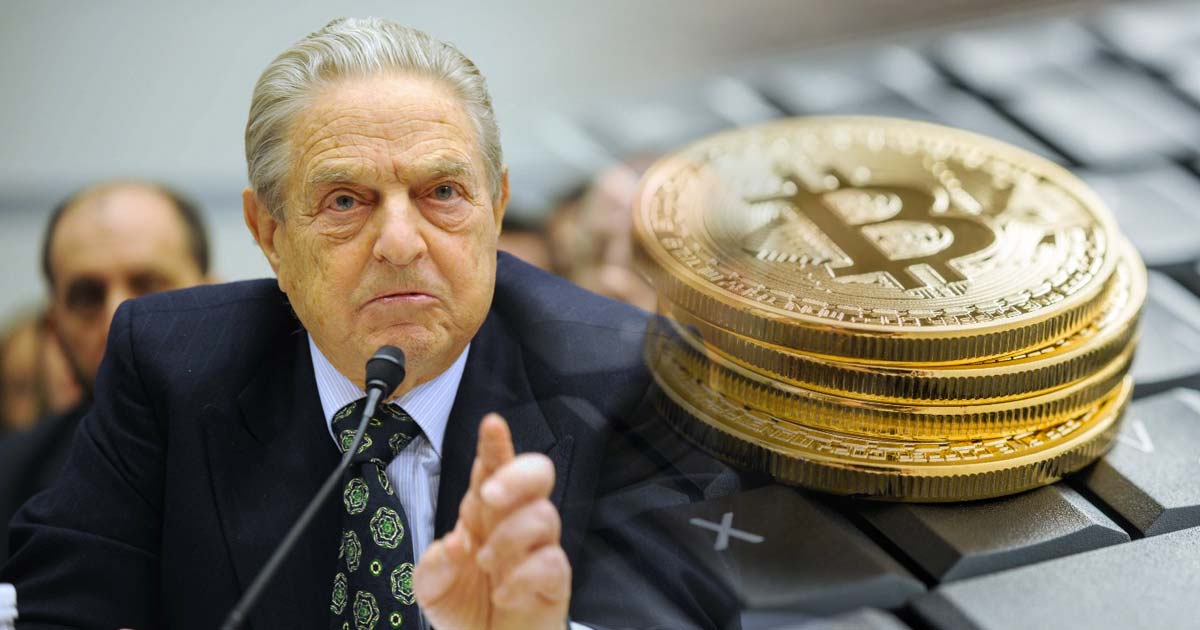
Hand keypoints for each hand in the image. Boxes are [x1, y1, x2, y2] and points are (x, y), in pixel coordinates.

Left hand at [414, 413, 570, 629]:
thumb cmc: (464, 606)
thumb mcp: (431, 587)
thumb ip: (433, 564)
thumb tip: (453, 545)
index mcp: (484, 511)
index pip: (493, 467)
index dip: (496, 444)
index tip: (492, 423)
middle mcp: (515, 521)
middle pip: (537, 474)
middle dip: (516, 475)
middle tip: (491, 497)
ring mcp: (539, 548)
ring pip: (544, 516)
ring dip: (509, 539)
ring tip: (486, 566)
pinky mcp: (555, 579)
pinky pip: (553, 562)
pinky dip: (522, 578)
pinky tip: (503, 594)